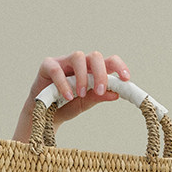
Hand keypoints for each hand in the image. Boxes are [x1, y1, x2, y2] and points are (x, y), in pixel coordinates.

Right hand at [15, 50, 131, 135]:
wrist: (45, 115)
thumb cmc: (66, 106)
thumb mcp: (85, 103)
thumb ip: (98, 97)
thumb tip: (116, 94)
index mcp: (92, 71)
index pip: (108, 62)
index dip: (119, 66)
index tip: (126, 79)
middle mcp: (80, 63)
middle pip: (95, 56)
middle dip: (101, 73)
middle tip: (101, 91)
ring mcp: (64, 62)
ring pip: (78, 57)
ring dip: (82, 77)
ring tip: (81, 95)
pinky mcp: (48, 66)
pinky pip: (57, 70)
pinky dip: (64, 84)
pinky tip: (68, 97)